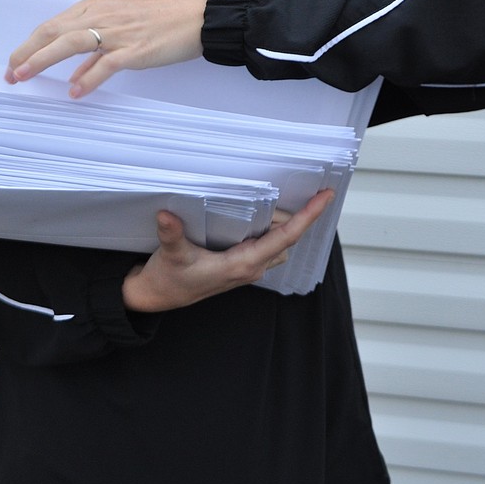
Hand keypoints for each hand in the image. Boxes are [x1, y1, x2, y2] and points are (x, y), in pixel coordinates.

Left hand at [5, 0, 208, 95]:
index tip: (16, 61)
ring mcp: (119, 32)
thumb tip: (76, 76)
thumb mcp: (125, 25)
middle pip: (53, 32)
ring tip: (25, 77)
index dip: (30, 44)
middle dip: (27, 53)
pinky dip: (88, 79)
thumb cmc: (166, 17)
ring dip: (43, 61)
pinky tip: (76, 93)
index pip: (54, 24)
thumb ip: (97, 49)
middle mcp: (103, 16)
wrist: (200, 15)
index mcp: (98, 7)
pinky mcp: (136, 49)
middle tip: (10, 73)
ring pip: (70, 44)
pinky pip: (105, 64)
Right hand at [122, 189, 334, 311]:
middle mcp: (251, 267)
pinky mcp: (241, 265)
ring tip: (289, 198)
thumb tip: (166, 215)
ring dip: (286, 223)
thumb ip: (171, 235)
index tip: (325, 197)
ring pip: (280, 243)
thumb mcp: (171, 255)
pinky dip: (275, 229)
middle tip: (301, 187)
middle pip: (287, 237)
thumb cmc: (168, 279)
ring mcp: (248, 267)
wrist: (158, 296)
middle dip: (298, 214)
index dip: (308, 216)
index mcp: (242, 264)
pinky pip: (269, 245)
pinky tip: (266, 214)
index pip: (286, 237)